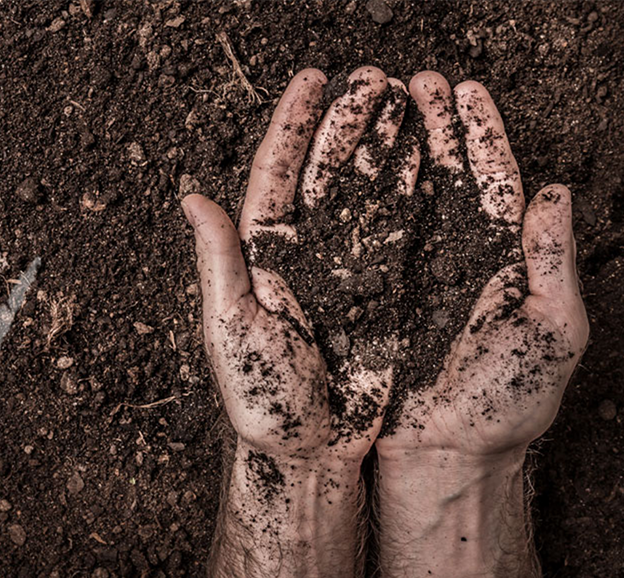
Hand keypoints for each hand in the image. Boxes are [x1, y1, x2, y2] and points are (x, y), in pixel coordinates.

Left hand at [186, 66, 412, 577]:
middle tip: (375, 78)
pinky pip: (400, 235)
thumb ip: (218, 261)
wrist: (312, 453)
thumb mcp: (231, 328)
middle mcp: (302, 254)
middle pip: (328, 171)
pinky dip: (416, 197)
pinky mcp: (381, 294)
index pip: (276, 172)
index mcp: (261, 255)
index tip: (314, 80)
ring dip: (385, 147)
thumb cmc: (262, 400)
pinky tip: (432, 163)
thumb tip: (191, 198)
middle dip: (349, 122)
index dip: (294, 124)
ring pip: (368, 194)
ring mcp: (344, 271)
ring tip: (410, 102)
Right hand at [377, 72, 588, 464]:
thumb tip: (555, 191)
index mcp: (500, 259)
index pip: (491, 180)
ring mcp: (406, 274)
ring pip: (394, 194)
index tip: (466, 91)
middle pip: (438, 174)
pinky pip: (356, 235)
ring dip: (386, 145)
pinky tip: (344, 161)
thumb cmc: (506, 404)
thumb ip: (554, 260)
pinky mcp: (366, 294)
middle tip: (412, 80)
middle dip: (428, 124)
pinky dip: (349, 196)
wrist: (444, 456)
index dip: (481, 134)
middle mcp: (450, 257)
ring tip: (375, 99)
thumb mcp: (551, 330)